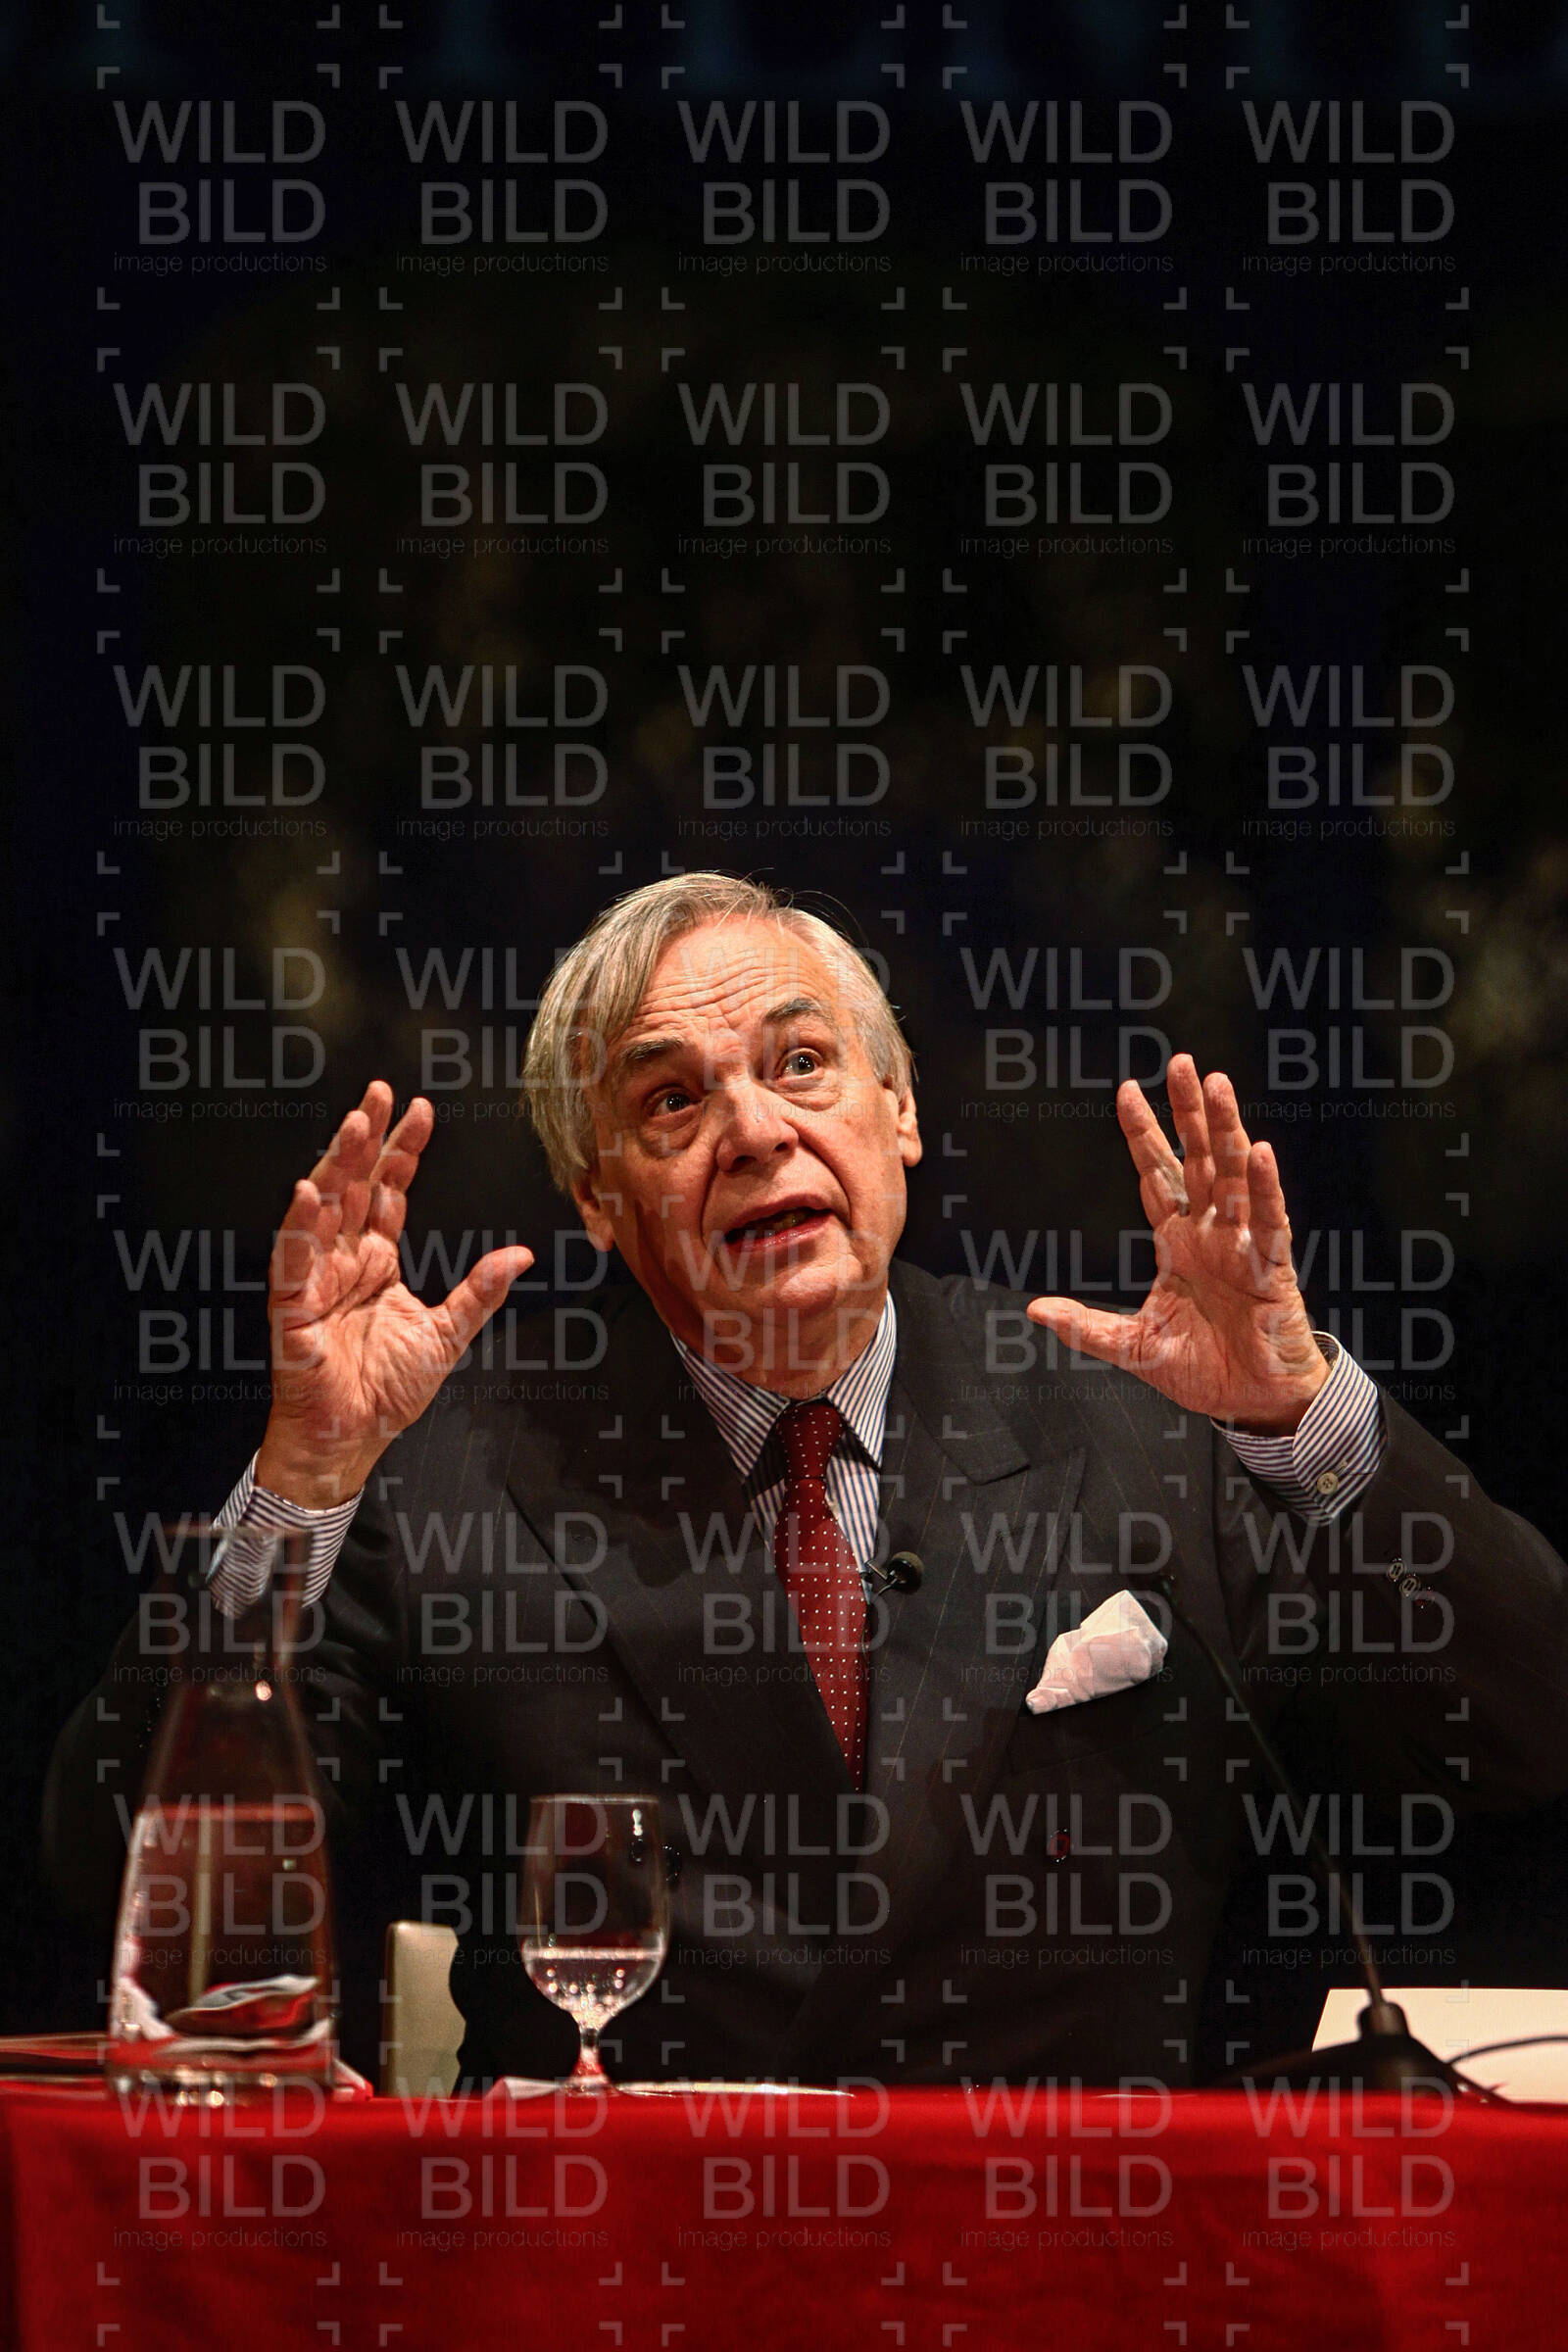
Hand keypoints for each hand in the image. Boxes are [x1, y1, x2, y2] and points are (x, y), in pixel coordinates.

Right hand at [255, 1081, 533, 1505]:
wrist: (352, 1442)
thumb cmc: (387, 1392)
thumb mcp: (447, 1334)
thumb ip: (480, 1291)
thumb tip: (520, 1254)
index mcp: (376, 1262)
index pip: (389, 1192)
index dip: (404, 1151)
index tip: (421, 1110)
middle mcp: (344, 1262)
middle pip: (354, 1187)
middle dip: (366, 1139)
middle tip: (379, 1093)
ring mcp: (315, 1281)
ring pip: (323, 1210)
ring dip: (336, 1166)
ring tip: (354, 1125)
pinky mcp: (293, 1309)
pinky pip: (293, 1261)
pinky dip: (300, 1227)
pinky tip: (309, 1192)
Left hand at [1025, 1055, 1327, 1433]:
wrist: (1254, 1405)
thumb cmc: (1205, 1370)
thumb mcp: (1134, 1347)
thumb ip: (1087, 1327)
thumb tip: (1036, 1309)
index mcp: (1179, 1243)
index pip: (1157, 1176)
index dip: (1144, 1134)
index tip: (1126, 1090)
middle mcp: (1211, 1233)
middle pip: (1198, 1159)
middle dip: (1188, 1113)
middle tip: (1180, 1063)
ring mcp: (1242, 1245)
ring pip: (1233, 1176)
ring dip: (1225, 1130)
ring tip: (1217, 1085)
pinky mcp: (1271, 1268)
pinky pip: (1268, 1221)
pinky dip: (1263, 1188)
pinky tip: (1257, 1152)